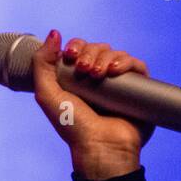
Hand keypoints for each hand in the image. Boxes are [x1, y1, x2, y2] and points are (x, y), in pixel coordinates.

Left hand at [32, 29, 154, 178]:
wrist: (99, 147)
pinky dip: (127, 62)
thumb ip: (42, 64)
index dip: (76, 46)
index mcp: (77, 78)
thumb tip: (54, 33)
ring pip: (116, 53)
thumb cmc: (72, 126)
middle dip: (89, 53)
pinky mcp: (139, 89)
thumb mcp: (47, 94)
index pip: (80, 49)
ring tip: (98, 75)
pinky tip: (115, 71)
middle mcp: (99, 78)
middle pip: (98, 48)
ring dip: (105, 57)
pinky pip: (137, 65)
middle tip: (84, 71)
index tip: (70, 56)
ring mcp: (119, 83)